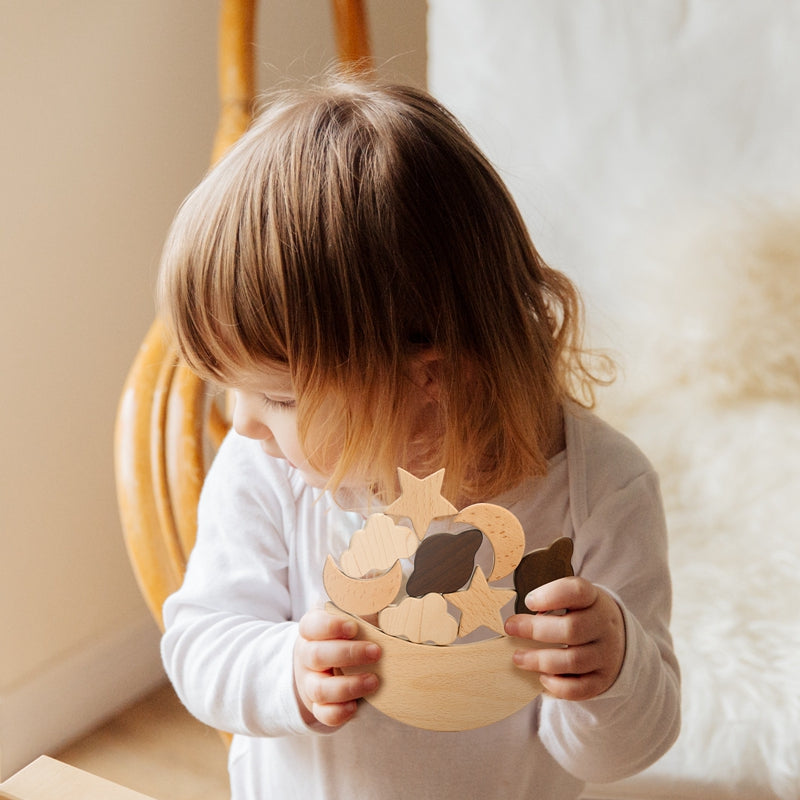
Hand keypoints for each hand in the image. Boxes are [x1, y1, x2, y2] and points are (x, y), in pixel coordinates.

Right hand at [294, 608, 381, 727]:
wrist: (324, 663)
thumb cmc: (343, 635)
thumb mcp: (349, 617)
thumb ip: (363, 610)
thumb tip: (390, 603)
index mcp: (312, 630)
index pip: (311, 626)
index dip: (330, 626)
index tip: (353, 627)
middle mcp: (306, 656)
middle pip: (316, 655)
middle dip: (348, 654)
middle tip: (376, 652)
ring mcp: (310, 682)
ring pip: (319, 689)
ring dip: (348, 686)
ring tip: (374, 681)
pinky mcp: (318, 706)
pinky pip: (324, 714)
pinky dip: (339, 712)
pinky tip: (355, 706)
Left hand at [504, 577, 624, 700]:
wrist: (616, 639)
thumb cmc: (582, 615)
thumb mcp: (574, 599)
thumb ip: (549, 603)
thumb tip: (516, 621)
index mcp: (594, 599)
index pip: (577, 591)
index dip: (550, 595)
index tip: (528, 601)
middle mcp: (604, 626)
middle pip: (571, 629)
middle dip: (535, 630)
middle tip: (511, 628)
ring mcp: (606, 655)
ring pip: (572, 661)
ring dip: (539, 660)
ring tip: (517, 657)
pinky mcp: (602, 680)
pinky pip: (579, 688)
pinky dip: (557, 685)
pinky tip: (542, 677)